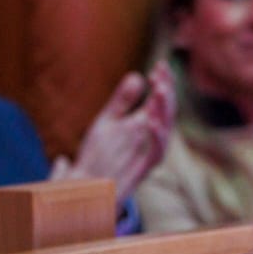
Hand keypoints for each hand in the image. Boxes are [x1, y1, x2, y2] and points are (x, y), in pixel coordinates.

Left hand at [70, 62, 174, 203]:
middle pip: (167, 113)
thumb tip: (137, 76)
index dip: (162, 82)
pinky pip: (156, 154)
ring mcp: (146, 155)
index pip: (159, 101)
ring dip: (163, 111)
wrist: (84, 188)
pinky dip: (156, 137)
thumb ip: (122, 101)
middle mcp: (148, 140)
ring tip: (158, 90)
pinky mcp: (140, 171)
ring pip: (165, 131)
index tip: (160, 65)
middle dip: (167, 92)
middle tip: (162, 73)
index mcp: (142, 127)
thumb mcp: (107, 122)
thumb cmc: (96, 158)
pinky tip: (149, 120)